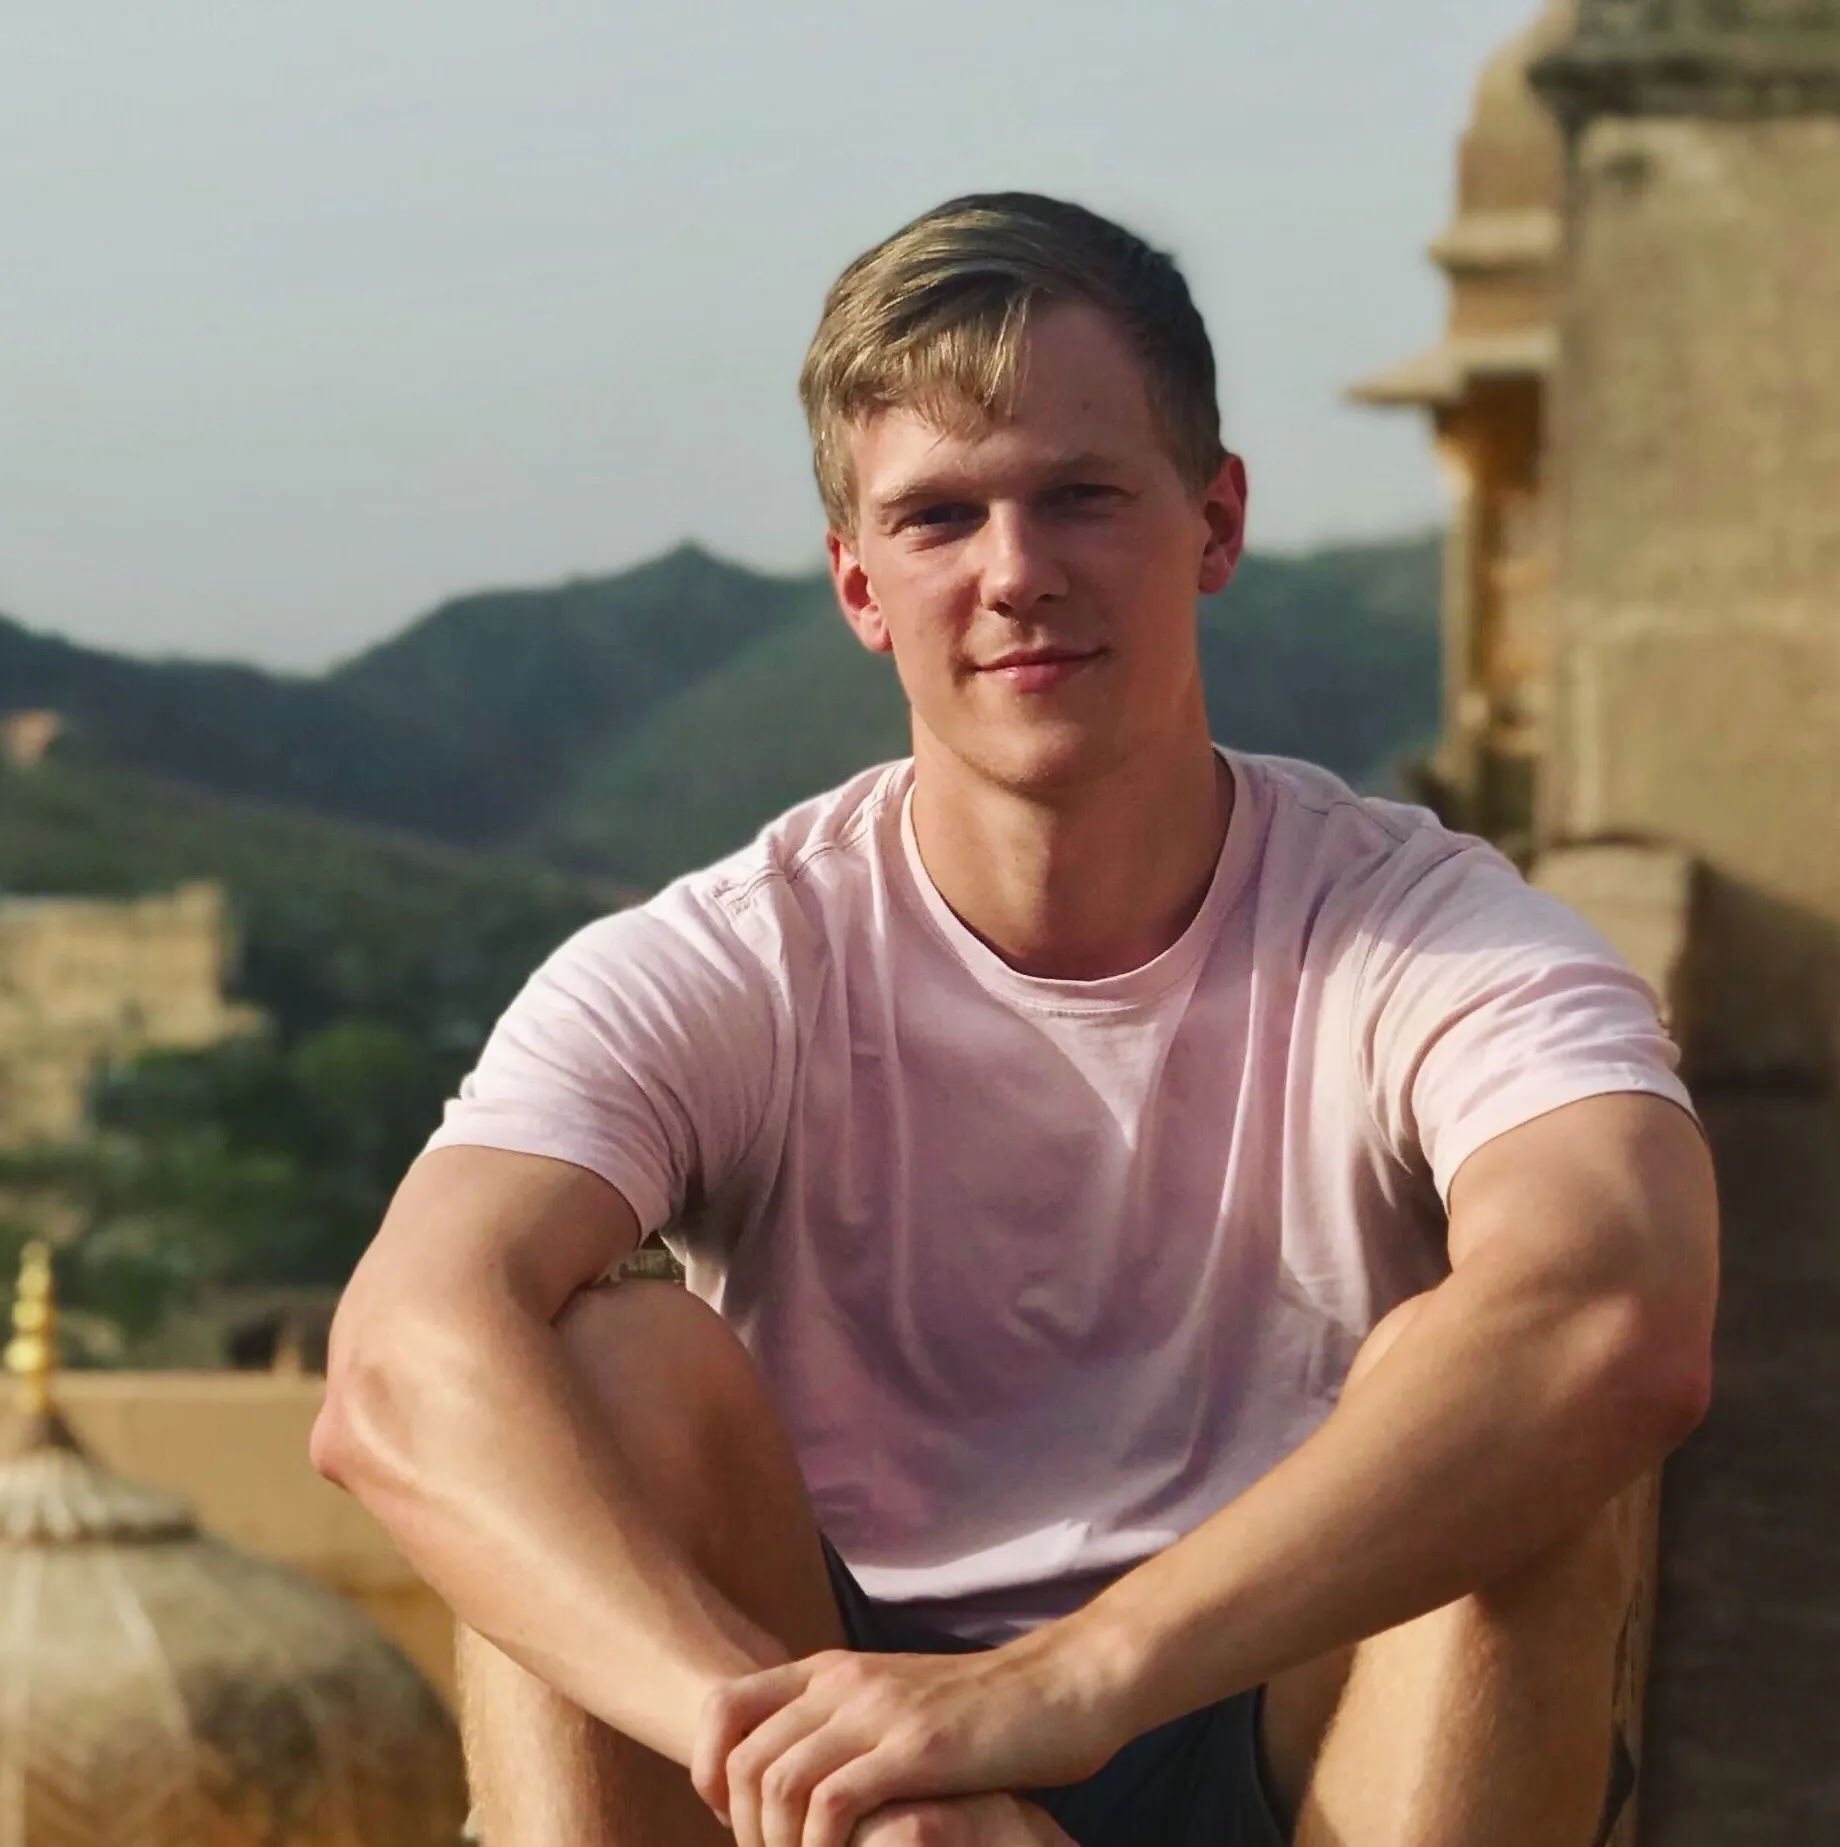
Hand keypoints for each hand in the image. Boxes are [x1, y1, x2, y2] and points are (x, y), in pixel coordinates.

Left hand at [693, 1636, 1123, 1846]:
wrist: (1063, 1687)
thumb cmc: (983, 1714)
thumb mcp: (894, 1705)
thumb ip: (843, 1726)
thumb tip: (787, 1777)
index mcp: (832, 1668)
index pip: (724, 1705)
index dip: (706, 1771)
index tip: (732, 1824)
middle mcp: (844, 1680)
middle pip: (740, 1758)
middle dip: (742, 1831)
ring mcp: (879, 1710)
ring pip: (776, 1785)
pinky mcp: (917, 1748)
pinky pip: (831, 1804)